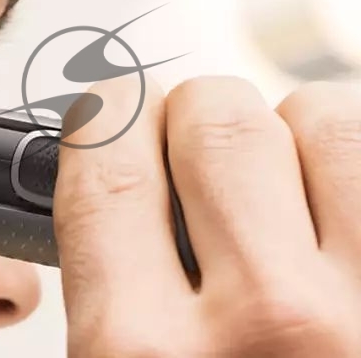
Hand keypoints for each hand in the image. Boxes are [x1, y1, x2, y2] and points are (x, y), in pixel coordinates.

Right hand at [54, 76, 360, 356]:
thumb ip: (106, 287)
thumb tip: (108, 173)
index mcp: (144, 353)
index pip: (108, 167)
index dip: (110, 118)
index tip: (118, 109)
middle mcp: (265, 322)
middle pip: (217, 120)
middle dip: (203, 120)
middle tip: (204, 159)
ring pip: (326, 122)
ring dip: (298, 139)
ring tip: (287, 197)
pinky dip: (353, 176)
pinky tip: (338, 224)